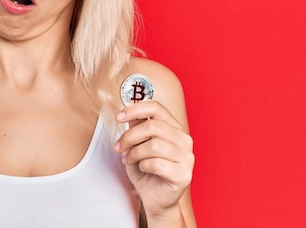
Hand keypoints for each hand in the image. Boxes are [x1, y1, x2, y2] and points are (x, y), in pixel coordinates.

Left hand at [114, 100, 193, 214]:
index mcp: (174, 127)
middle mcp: (184, 139)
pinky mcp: (184, 174)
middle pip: (152, 126)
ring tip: (128, 160)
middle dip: (129, 136)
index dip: (135, 109)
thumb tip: (129, 112)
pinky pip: (157, 163)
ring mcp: (187, 157)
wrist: (155, 199)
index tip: (119, 117)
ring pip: (154, 145)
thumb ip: (136, 127)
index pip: (156, 107)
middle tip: (119, 147)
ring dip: (134, 153)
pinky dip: (143, 165)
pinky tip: (142, 168)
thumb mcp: (137, 144)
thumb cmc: (146, 170)